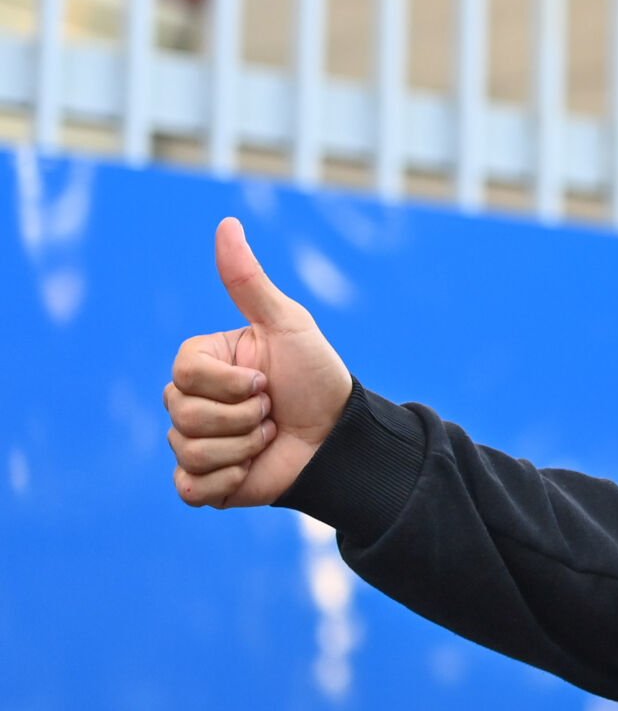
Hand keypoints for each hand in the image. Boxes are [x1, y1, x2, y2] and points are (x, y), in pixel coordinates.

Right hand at [164, 218, 351, 507]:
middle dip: (242, 416)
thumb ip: (249, 280)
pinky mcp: (205, 482)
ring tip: (270, 437)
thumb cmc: (316, 376)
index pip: (183, 374)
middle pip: (181, 413)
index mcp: (202, 363)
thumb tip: (226, 223)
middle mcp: (192, 400)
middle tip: (273, 411)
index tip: (266, 380)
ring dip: (243, 447)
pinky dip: (228, 481)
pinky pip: (190, 487)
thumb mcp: (287, 324)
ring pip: (187, 450)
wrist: (341, 438)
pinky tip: (254, 470)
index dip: (229, 383)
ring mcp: (196, 442)